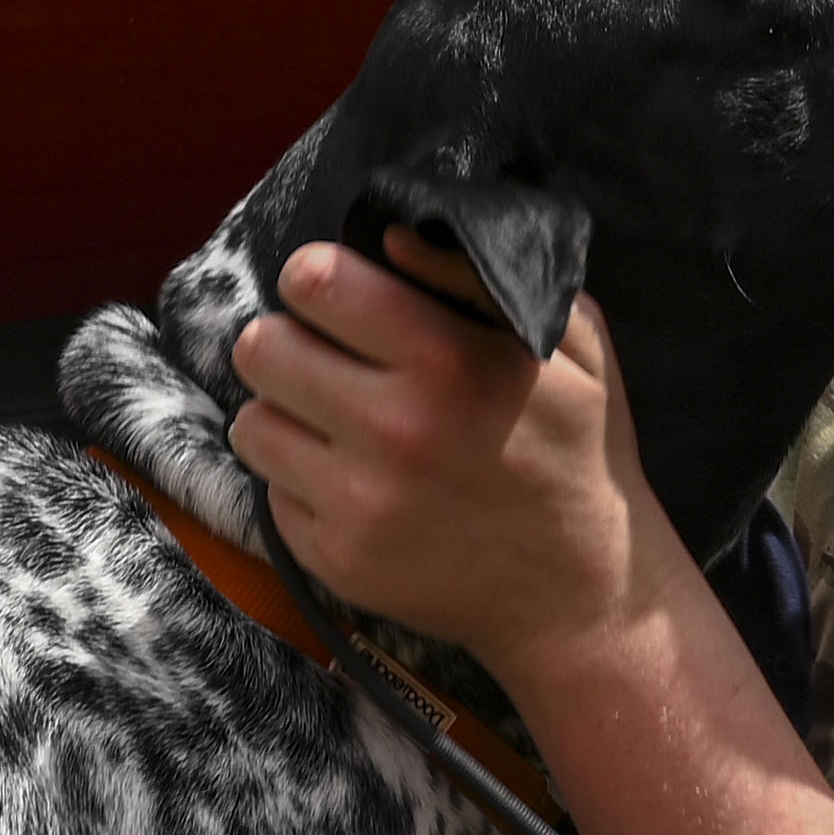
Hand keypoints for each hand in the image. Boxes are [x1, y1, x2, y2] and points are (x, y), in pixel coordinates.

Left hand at [226, 229, 698, 680]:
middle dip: (291, 343)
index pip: (313, 281)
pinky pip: (271, 493)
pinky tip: (358, 485)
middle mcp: (391, 431)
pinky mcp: (336, 561)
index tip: (341, 298)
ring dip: (287, 415)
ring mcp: (358, 504)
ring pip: (251, 423)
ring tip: (338, 425)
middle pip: (259, 346)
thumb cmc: (578, 454)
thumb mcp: (574, 345)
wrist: (583, 594)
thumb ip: (480, 278)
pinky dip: (303, 484)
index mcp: (446, 362)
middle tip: (329, 361)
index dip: (320, 278)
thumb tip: (390, 240)